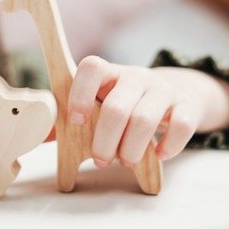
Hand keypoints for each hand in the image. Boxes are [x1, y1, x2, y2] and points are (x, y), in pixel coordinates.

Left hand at [68, 56, 228, 164]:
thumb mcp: (99, 103)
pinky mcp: (186, 105)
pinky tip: (158, 155)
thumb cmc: (125, 103)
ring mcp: (163, 88)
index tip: (77, 121)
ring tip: (126, 161)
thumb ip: (71, 118)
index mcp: (108, 73)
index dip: (80, 93)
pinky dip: (168, 146)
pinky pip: (181, 125)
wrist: (172, 94)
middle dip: (105, 141)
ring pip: (145, 120)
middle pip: (117, 107)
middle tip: (102, 160)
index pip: (92, 67)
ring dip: (132, 148)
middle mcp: (136, 76)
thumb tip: (42, 135)